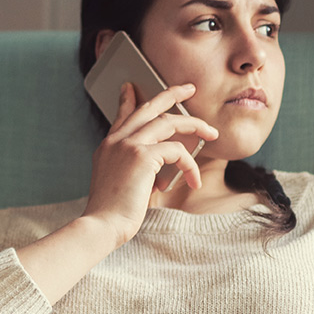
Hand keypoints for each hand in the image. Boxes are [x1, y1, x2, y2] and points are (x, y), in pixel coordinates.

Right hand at [81, 81, 217, 248]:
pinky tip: (194, 180)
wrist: (102, 226)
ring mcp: (128, 145)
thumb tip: (157, 166)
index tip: (131, 87)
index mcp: (108, 147)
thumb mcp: (118, 184)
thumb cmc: (111, 213)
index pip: (122, 116)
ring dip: (195, 125)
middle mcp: (117, 141)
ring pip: (169, 122)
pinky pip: (177, 151)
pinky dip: (190, 165)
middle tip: (189, 88)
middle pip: (149, 108)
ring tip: (211, 133)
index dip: (128, 99)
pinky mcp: (142, 156)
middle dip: (171, 94)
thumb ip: (134, 168)